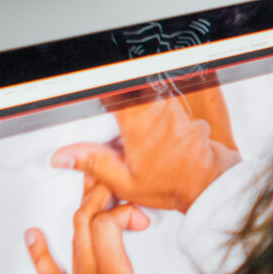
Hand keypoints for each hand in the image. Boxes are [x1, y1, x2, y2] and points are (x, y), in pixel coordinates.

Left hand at [28, 178, 190, 273]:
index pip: (108, 227)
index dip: (123, 211)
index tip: (142, 217)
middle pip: (88, 223)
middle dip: (99, 195)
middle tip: (112, 173)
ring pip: (74, 238)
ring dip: (79, 210)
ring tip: (84, 185)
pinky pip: (51, 272)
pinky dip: (42, 251)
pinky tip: (33, 235)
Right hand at [54, 90, 241, 213]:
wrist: (209, 184)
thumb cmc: (172, 184)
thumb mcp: (124, 181)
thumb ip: (92, 163)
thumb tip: (63, 157)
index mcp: (137, 121)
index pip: (111, 90)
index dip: (101, 91)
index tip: (95, 96)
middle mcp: (157, 109)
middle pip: (128, 88)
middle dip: (119, 99)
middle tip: (115, 119)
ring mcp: (173, 107)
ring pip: (146, 91)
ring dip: (137, 102)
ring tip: (135, 126)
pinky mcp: (184, 110)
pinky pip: (163, 99)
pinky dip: (154, 107)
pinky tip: (155, 131)